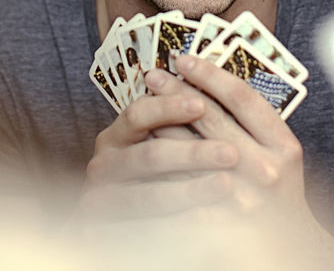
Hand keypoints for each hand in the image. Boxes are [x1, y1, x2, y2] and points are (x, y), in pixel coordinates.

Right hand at [77, 90, 238, 220]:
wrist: (112, 222)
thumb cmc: (140, 175)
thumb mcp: (148, 143)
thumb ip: (171, 125)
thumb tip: (210, 99)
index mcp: (115, 137)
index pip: (138, 114)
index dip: (168, 107)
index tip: (201, 104)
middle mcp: (104, 166)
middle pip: (149, 155)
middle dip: (192, 153)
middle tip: (231, 152)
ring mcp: (102, 201)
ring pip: (149, 196)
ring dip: (190, 190)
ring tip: (225, 185)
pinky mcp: (107, 233)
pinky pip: (148, 230)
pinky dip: (179, 224)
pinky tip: (207, 220)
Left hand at [149, 55, 310, 221]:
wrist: (288, 247)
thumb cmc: (280, 191)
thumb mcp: (283, 152)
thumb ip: (256, 121)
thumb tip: (209, 80)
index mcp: (284, 147)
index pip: (242, 97)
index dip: (209, 74)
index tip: (184, 58)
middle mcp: (264, 170)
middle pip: (211, 118)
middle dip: (177, 91)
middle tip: (154, 74)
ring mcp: (240, 198)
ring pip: (188, 149)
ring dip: (161, 122)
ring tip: (143, 104)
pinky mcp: (216, 219)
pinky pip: (178, 183)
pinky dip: (160, 161)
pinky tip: (144, 145)